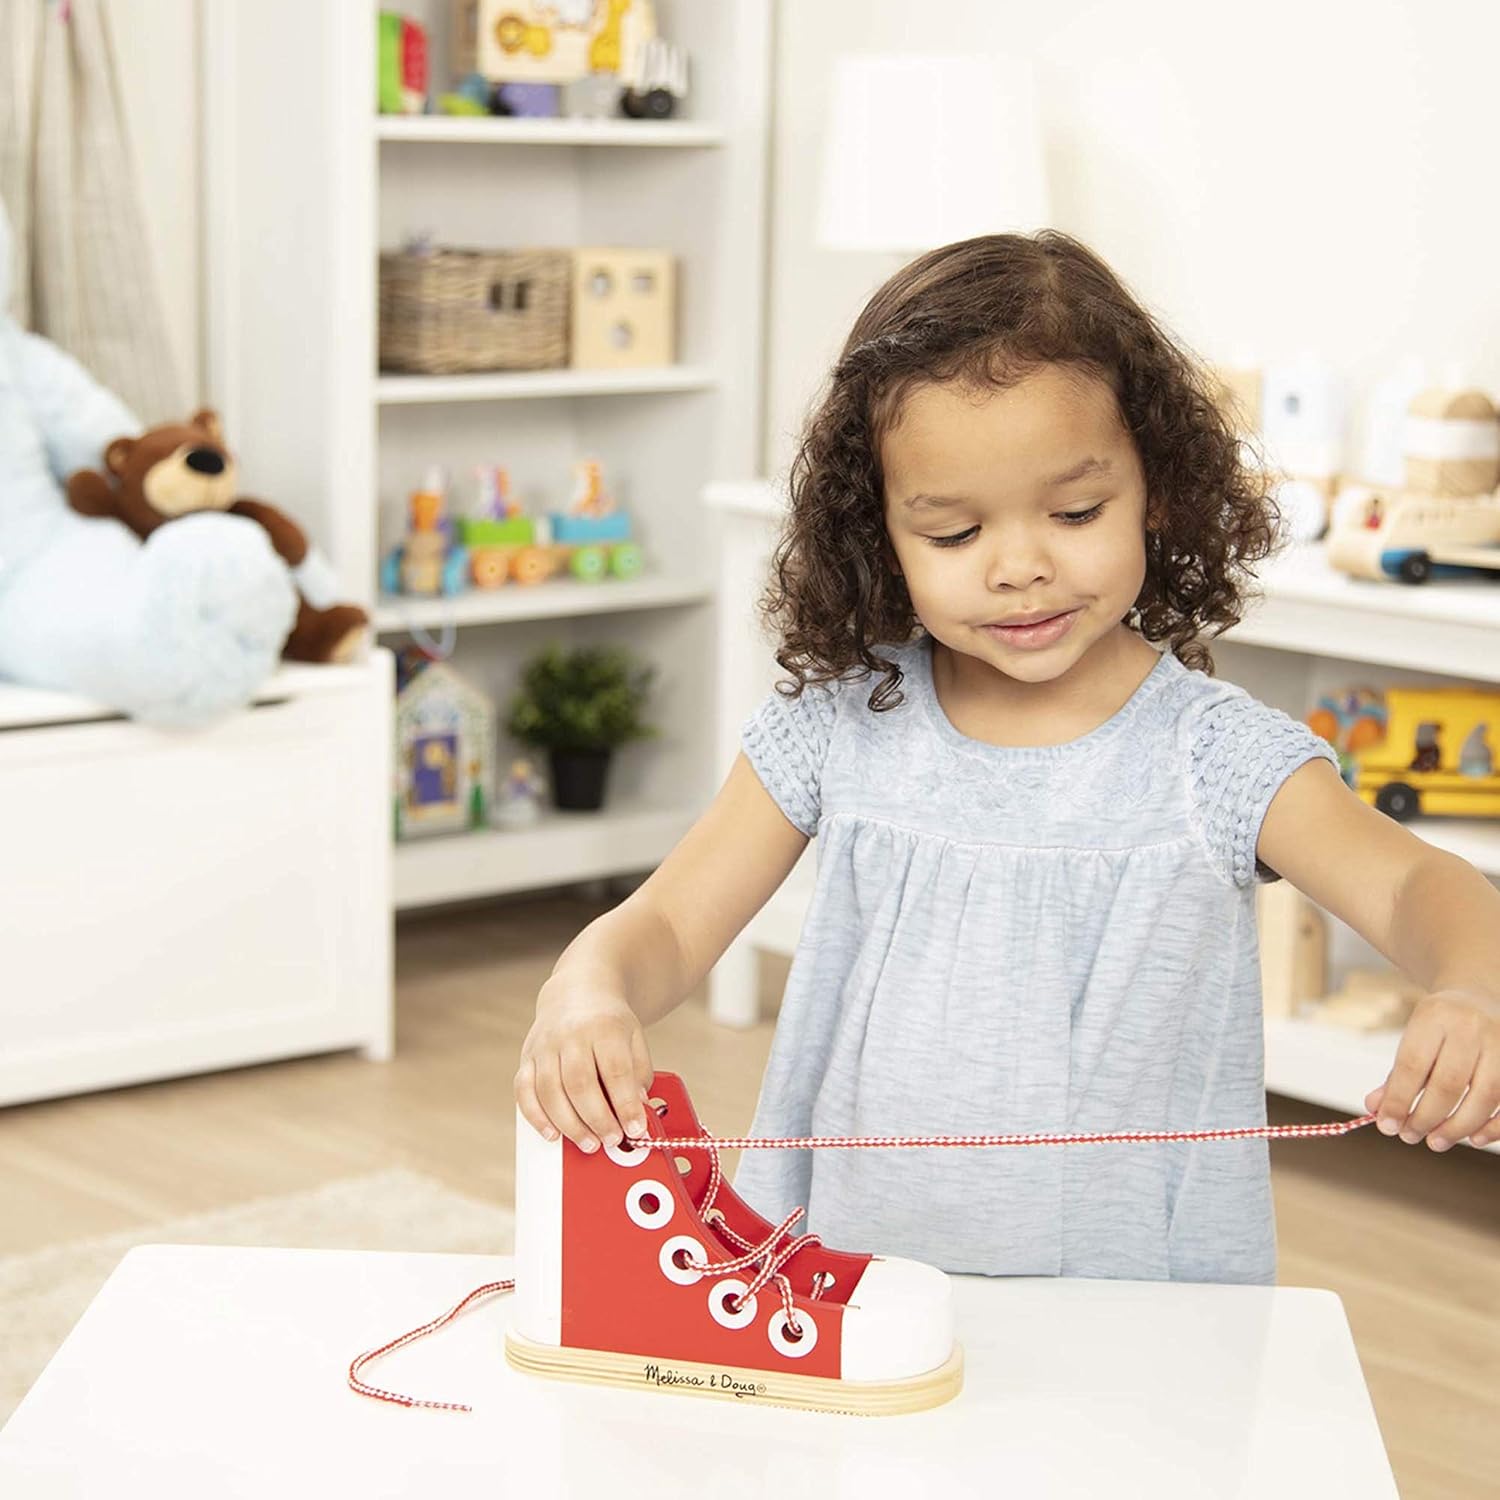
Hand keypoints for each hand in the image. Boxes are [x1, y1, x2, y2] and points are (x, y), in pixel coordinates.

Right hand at [513, 978, 654, 1154]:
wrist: (577, 991)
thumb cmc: (609, 1022)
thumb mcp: (635, 1038)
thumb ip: (639, 1074)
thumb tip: (636, 1111)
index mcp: (604, 1027)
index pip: (615, 1070)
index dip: (625, 1104)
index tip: (636, 1129)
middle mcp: (570, 1035)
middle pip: (580, 1084)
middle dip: (597, 1120)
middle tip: (612, 1141)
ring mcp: (545, 1046)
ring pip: (550, 1091)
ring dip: (570, 1125)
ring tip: (589, 1143)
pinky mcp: (527, 1057)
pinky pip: (524, 1091)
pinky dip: (536, 1117)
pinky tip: (553, 1134)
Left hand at [1364, 989, 1499, 1150]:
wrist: (1479, 997)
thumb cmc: (1441, 1024)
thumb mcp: (1413, 1038)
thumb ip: (1396, 1075)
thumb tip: (1375, 1109)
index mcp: (1434, 1016)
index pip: (1413, 1065)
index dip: (1398, 1100)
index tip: (1387, 1125)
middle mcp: (1470, 1027)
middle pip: (1448, 1084)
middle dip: (1426, 1118)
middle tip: (1410, 1136)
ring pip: (1485, 1095)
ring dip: (1458, 1127)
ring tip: (1436, 1141)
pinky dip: (1493, 1125)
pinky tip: (1475, 1138)